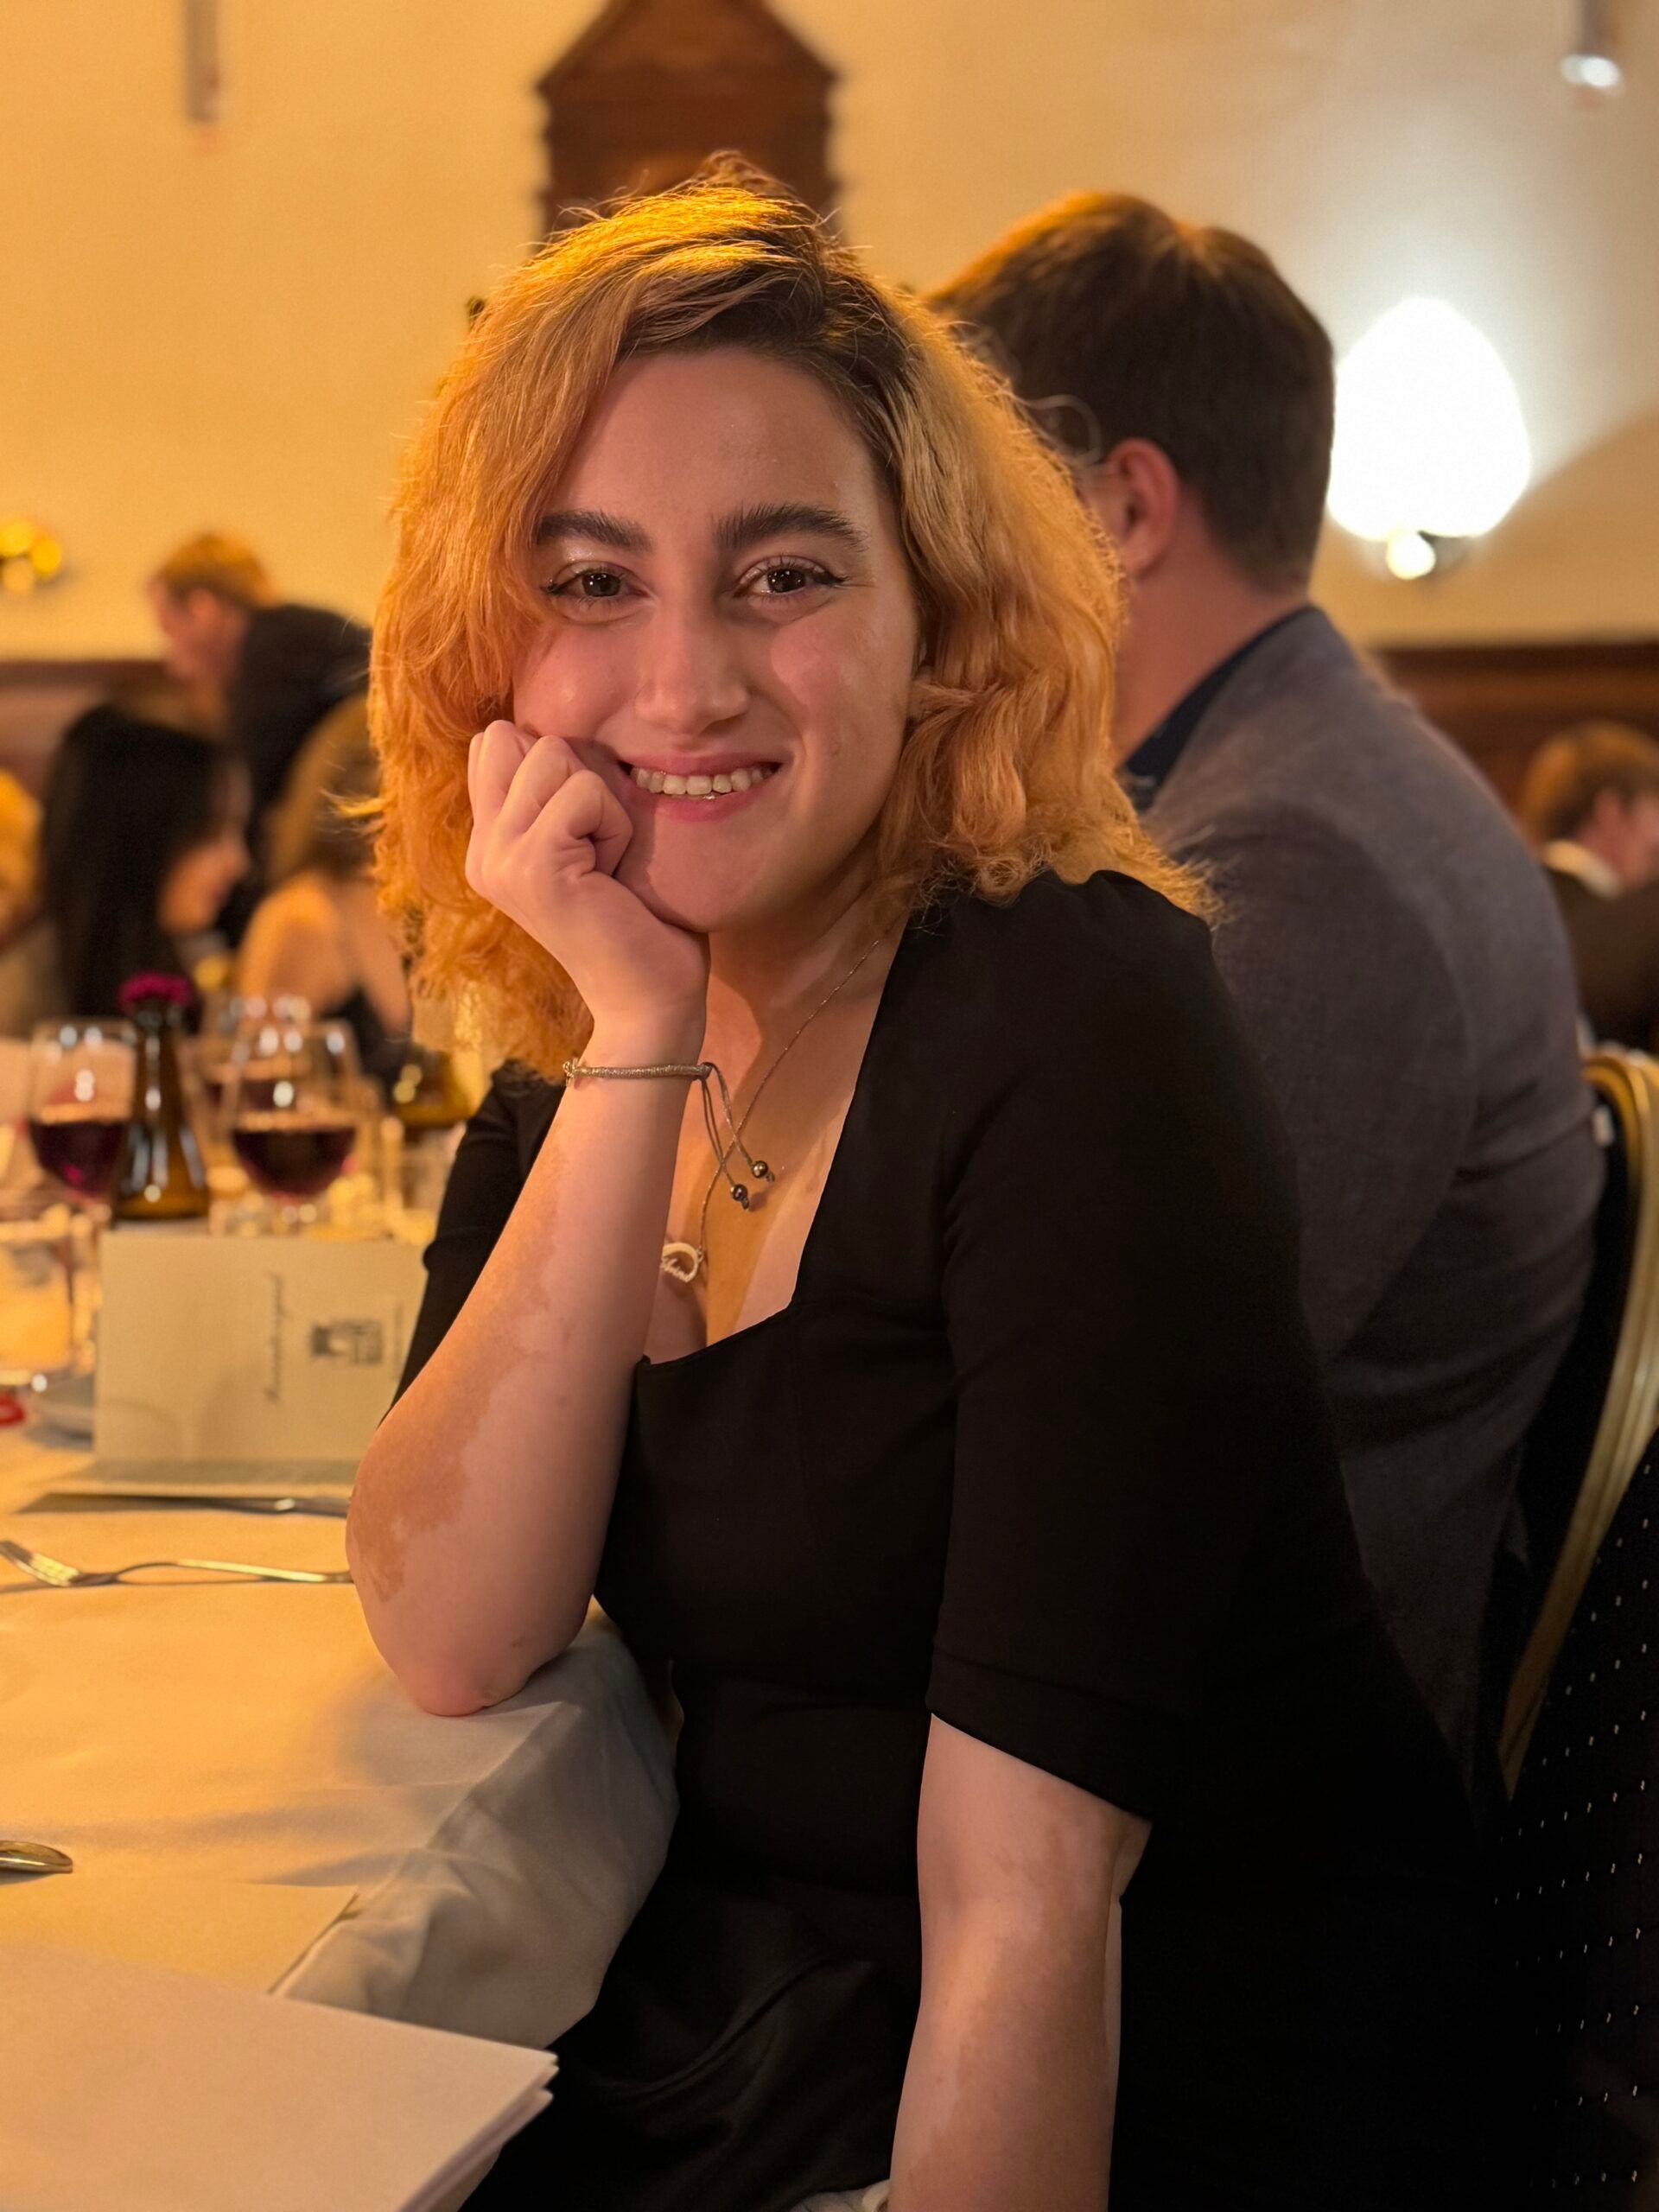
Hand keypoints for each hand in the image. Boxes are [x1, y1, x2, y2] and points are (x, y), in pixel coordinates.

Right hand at [466, 722, 707, 1049]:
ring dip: (600, 804)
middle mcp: (483, 851)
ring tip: (605, 863)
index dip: (556, 767)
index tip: (582, 831)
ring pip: (551, 757)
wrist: (650, 996)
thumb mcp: (587, 839)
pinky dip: (614, 825)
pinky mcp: (532, 868)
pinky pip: (583, 792)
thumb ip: (554, 791)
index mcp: (488, 843)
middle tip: (597, 848)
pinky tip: (613, 875)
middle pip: (516, 738)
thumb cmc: (638, 917)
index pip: (493, 742)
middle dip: (577, 778)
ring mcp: (500, 861)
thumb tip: (543, 729)